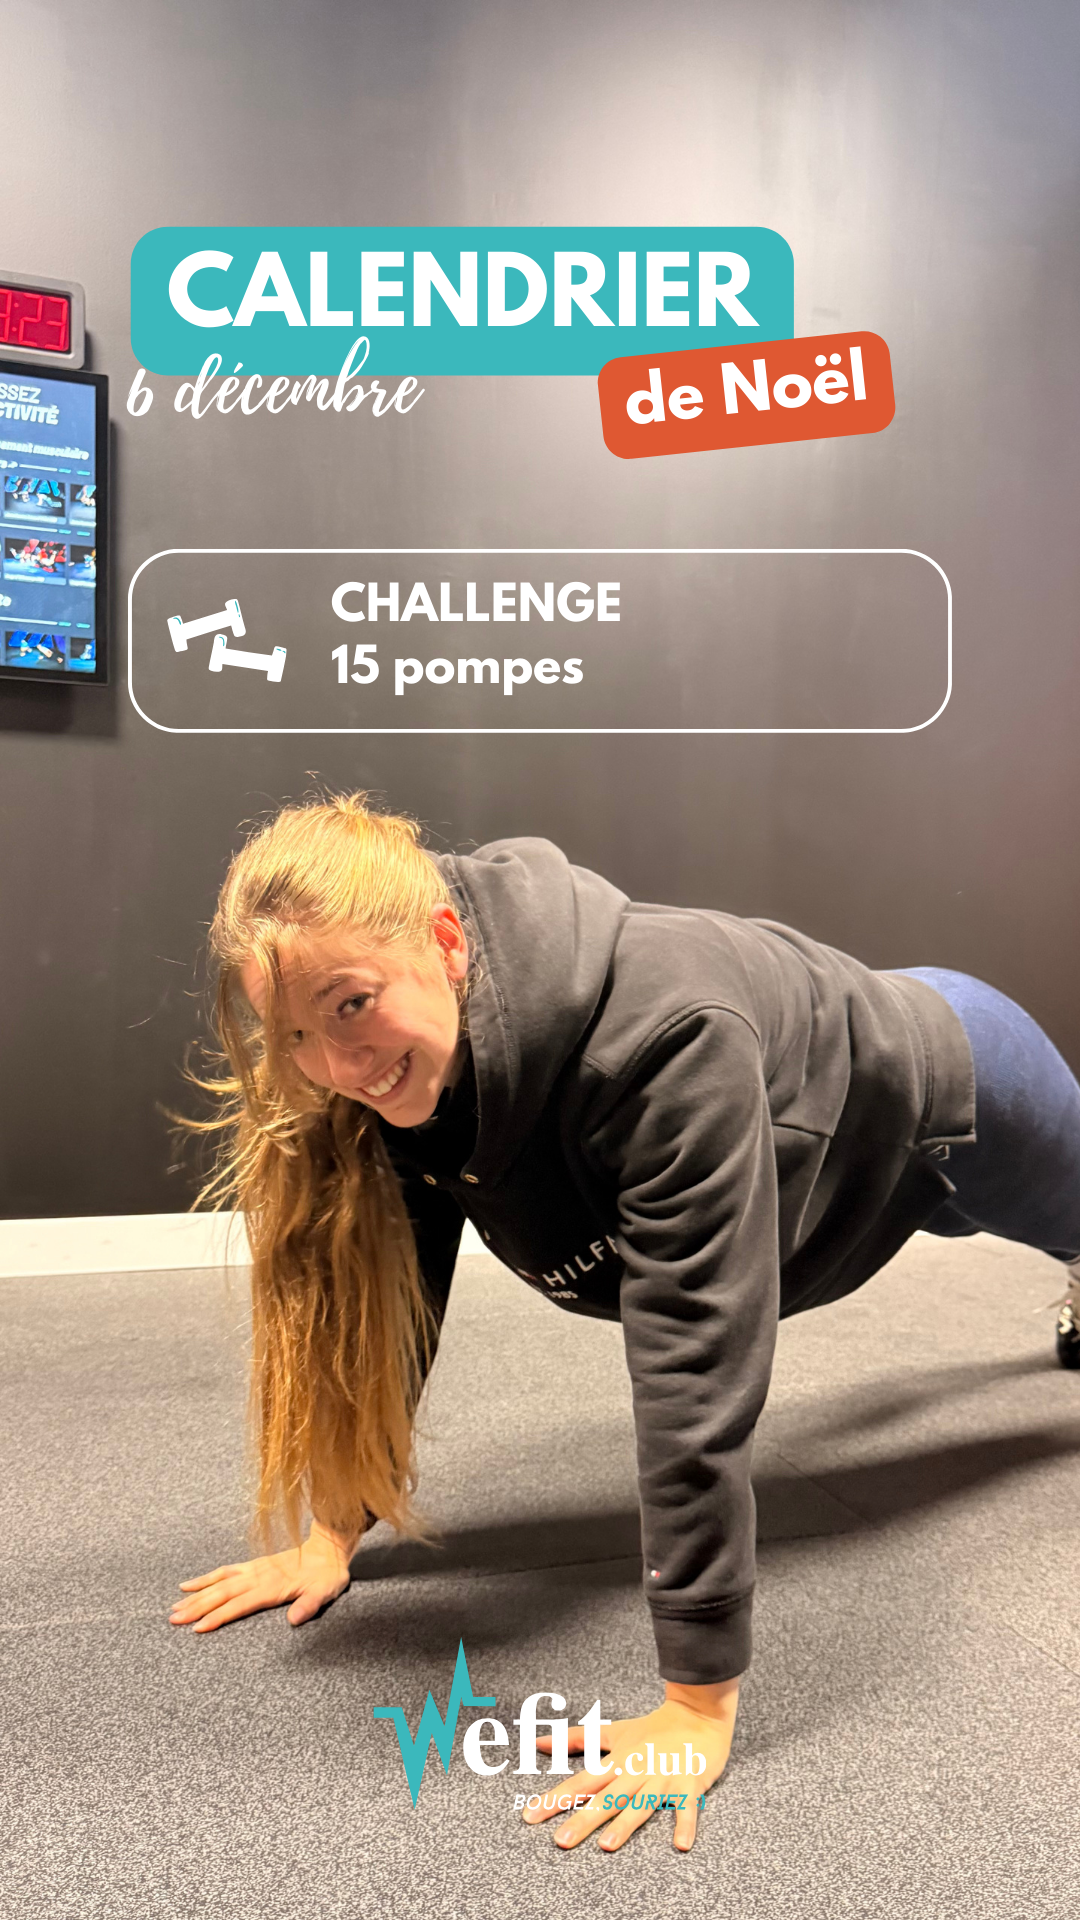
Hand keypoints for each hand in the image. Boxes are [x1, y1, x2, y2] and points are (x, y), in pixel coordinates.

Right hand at [168, 1520, 357, 1632]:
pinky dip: (206, 1578)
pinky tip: (190, 1584)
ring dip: (196, 1595)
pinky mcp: (253, 1565)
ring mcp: (253, 1570)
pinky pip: (224, 1571)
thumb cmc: (328, 1575)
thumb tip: (294, 1620)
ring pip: (219, 1583)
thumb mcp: (326, 1592)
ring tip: (174, 1606)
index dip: (218, 1617)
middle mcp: (258, 1577)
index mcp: (272, 1587)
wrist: (329, 1547)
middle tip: (174, 1620)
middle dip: (197, 1607)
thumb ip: (309, 1605)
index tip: (197, 1628)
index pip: (239, 1605)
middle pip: (222, 1594)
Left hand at [524, 1678, 738, 1853]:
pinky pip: (687, 1807)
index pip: (581, 1782)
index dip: (555, 1799)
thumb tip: (538, 1742)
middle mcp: (636, 1770)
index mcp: (618, 1760)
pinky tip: (680, 1845)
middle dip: (583, 1819)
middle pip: (607, 1798)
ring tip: (606, 1845)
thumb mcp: (613, 1732)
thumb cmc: (653, 1729)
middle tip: (561, 1841)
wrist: (697, 1714)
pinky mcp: (689, 1784)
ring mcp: (662, 1777)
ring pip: (640, 1804)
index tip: (531, 1817)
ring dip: (625, 1824)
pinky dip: (685, 1824)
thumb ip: (576, 1739)